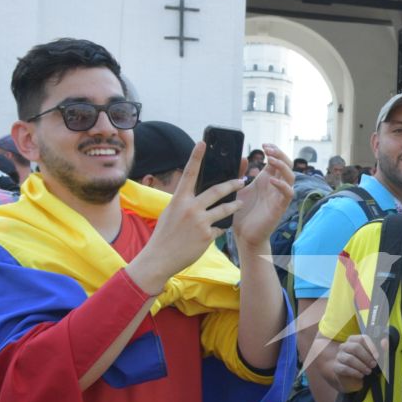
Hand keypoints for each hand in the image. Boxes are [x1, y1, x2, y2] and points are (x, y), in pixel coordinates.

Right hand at [125, 143, 244, 294]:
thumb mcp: (170, 213)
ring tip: (240, 204)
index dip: (196, 157)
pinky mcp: (207, 235)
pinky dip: (217, 230)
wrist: (159, 258)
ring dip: (235, 206)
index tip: (203, 142)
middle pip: (217, 190)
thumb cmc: (164, 235)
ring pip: (225, 209)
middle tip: (242, 180)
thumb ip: (184, 203)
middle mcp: (190, 207)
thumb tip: (196, 196)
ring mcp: (200, 221)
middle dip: (232, 184)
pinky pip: (219, 228)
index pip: (189, 173)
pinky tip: (212, 234)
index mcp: (179, 199)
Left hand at [231, 145, 294, 252]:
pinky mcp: (279, 208)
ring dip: (283, 166)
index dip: (274, 151)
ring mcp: (279, 196)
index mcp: (266, 180)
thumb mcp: (237, 189)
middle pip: (287, 165)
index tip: (264, 145)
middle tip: (268, 150)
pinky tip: (273, 181)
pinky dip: (283, 185)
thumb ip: (238, 174)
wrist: (243, 236)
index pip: (276, 160)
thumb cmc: (241, 214)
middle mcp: (275, 186)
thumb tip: (241, 157)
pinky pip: (288, 194)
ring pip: (291, 176)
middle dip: (279, 154)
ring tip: (271, 160)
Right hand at [327, 332, 385, 392]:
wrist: (355, 380)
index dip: (371, 347)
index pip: (362, 338)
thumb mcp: (376, 358)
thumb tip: (385, 342)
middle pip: (355, 348)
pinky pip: (344, 368)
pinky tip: (361, 375)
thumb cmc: (366, 365)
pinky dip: (355, 372)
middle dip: (366, 357)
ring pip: (349, 359)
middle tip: (373, 365)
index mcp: (354, 340)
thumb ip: (382, 349)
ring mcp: (339, 356)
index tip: (377, 356)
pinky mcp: (336, 367)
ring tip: (368, 371)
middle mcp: (345, 346)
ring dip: (361, 366)